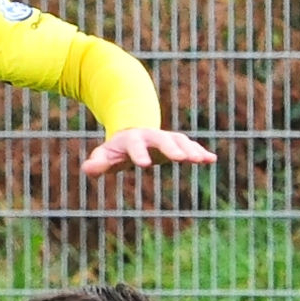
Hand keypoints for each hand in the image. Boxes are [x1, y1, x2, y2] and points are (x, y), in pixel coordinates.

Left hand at [81, 127, 216, 176]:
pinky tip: (211, 160)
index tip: (145, 165)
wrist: (132, 131)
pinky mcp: (176, 144)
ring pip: (179, 141)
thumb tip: (88, 169)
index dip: (139, 154)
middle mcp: (151, 136)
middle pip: (162, 139)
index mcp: (131, 139)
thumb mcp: (104, 156)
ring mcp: (165, 138)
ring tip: (202, 159)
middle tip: (181, 159)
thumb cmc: (116, 149)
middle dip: (171, 148)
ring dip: (191, 149)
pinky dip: (200, 152)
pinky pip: (190, 146)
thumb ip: (96, 164)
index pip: (134, 146)